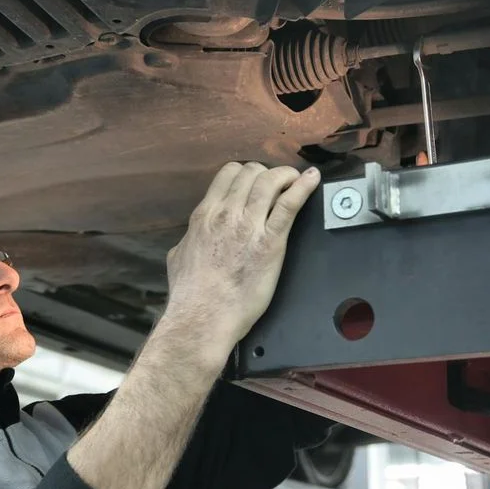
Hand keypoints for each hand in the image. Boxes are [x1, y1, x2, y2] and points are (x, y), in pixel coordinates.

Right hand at [164, 161, 319, 345]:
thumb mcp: (178, 257)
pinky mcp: (271, 242)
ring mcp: (249, 225)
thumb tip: (189, 238)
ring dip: (286, 175)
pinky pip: (289, 205)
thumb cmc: (190, 293)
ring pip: (270, 182)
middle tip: (276, 183)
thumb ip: (188, 240)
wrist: (204, 315)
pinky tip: (312, 179)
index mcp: (205, 215)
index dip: (245, 173)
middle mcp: (226, 213)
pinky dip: (304, 187)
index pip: (228, 174)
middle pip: (251, 173)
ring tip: (296, 178)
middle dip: (267, 173)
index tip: (254, 180)